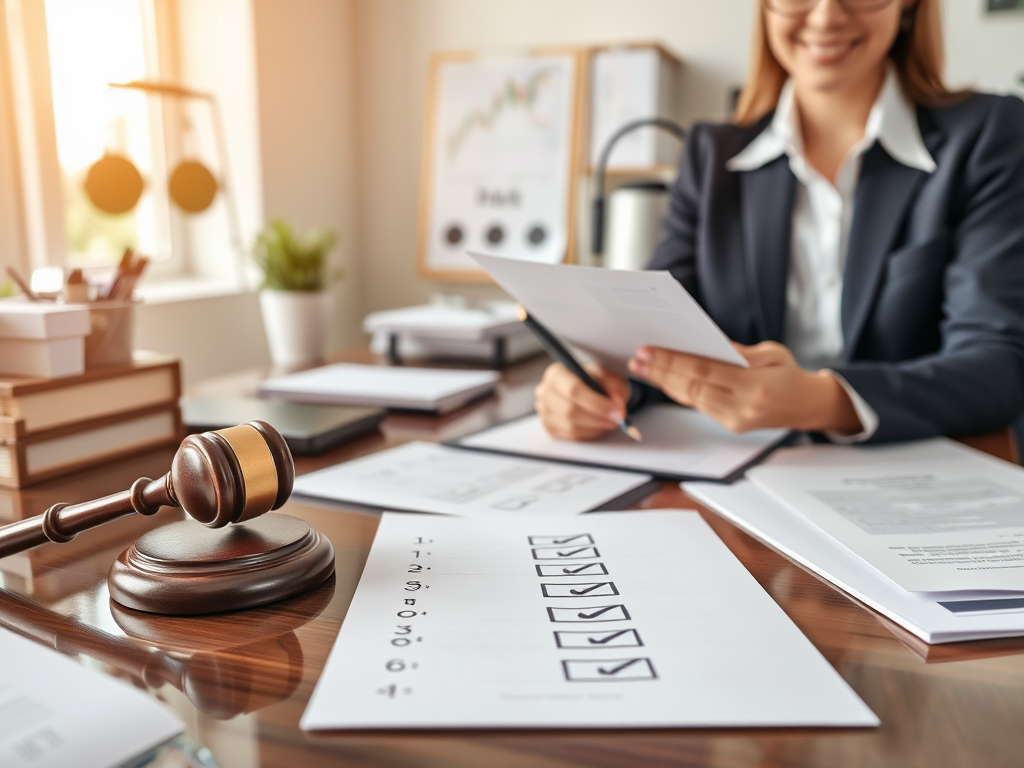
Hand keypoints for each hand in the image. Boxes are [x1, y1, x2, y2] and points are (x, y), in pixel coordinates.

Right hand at [535, 363, 631, 440]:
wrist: (591, 391)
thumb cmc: (597, 382)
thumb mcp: (610, 377)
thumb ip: (615, 388)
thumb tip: (618, 406)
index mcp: (556, 373)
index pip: (573, 389)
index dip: (597, 403)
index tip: (617, 411)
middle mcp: (545, 391)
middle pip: (570, 410)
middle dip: (598, 417)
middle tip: (618, 419)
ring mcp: (544, 411)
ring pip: (570, 426)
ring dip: (596, 427)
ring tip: (611, 422)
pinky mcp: (549, 428)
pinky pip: (570, 436)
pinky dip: (589, 433)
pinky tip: (599, 426)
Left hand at [627, 342, 861, 432]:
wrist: (807, 405)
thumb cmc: (789, 374)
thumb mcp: (772, 353)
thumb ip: (739, 352)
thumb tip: (705, 343)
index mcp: (755, 386)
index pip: (704, 372)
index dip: (673, 361)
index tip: (649, 350)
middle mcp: (743, 408)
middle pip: (692, 388)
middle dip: (660, 372)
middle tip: (637, 359)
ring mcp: (735, 420)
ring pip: (691, 400)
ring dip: (664, 383)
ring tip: (643, 368)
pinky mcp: (730, 426)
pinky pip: (698, 406)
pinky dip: (678, 392)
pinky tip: (663, 379)